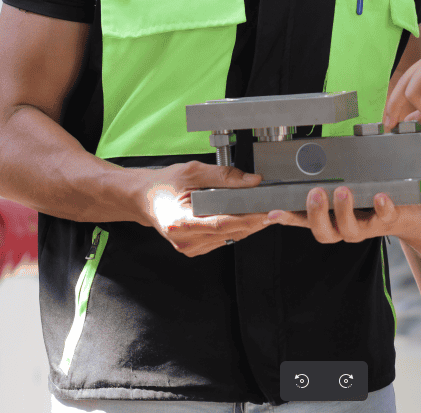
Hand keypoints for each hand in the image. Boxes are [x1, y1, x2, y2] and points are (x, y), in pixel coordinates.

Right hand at [135, 160, 271, 256]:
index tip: (268, 210)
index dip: (248, 218)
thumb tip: (252, 181)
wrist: (144, 198)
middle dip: (255, 220)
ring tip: (264, 210)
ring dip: (248, 225)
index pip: (222, 224)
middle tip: (275, 208)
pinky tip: (245, 217)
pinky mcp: (195, 249)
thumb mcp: (192, 172)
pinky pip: (223, 239)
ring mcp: (190, 248)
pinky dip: (237, 228)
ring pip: (229, 238)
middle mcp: (184, 240)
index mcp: (180, 223)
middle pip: (229, 233)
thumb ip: (223, 176)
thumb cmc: (163, 184)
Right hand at [265, 185, 420, 244]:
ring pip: (349, 230)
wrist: (413, 214)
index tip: (272, 212)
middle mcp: (345, 227)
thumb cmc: (374, 196)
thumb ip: (330, 178)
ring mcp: (367, 226)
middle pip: (323, 233)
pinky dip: (382, 208)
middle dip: (316, 215)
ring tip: (344, 191)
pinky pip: (385, 218)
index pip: (305, 221)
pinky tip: (381, 196)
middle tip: (315, 194)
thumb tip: (305, 159)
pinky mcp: (390, 220)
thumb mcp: (349, 187)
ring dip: (344, 211)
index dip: (288, 219)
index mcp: (332, 219)